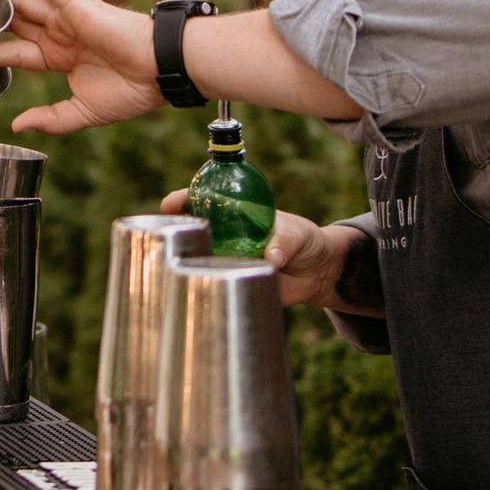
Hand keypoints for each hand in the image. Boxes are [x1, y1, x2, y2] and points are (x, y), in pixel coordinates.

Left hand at [0, 0, 164, 133]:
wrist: (161, 73)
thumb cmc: (133, 91)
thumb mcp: (83, 112)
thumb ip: (51, 119)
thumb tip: (17, 125)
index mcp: (61, 58)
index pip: (14, 53)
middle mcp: (61, 35)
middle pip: (12, 23)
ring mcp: (69, 18)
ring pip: (24, 2)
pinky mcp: (80, 4)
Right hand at [157, 192, 374, 313]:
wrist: (318, 274)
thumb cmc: (304, 241)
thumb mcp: (297, 233)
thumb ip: (284, 241)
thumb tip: (271, 258)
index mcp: (235, 214)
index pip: (202, 202)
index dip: (182, 200)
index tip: (171, 204)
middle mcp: (225, 236)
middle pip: (192, 231)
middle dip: (176, 233)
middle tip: (172, 237)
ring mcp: (227, 261)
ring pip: (199, 260)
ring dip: (189, 263)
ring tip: (183, 265)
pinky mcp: (235, 283)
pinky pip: (217, 285)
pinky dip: (207, 287)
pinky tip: (200, 289)